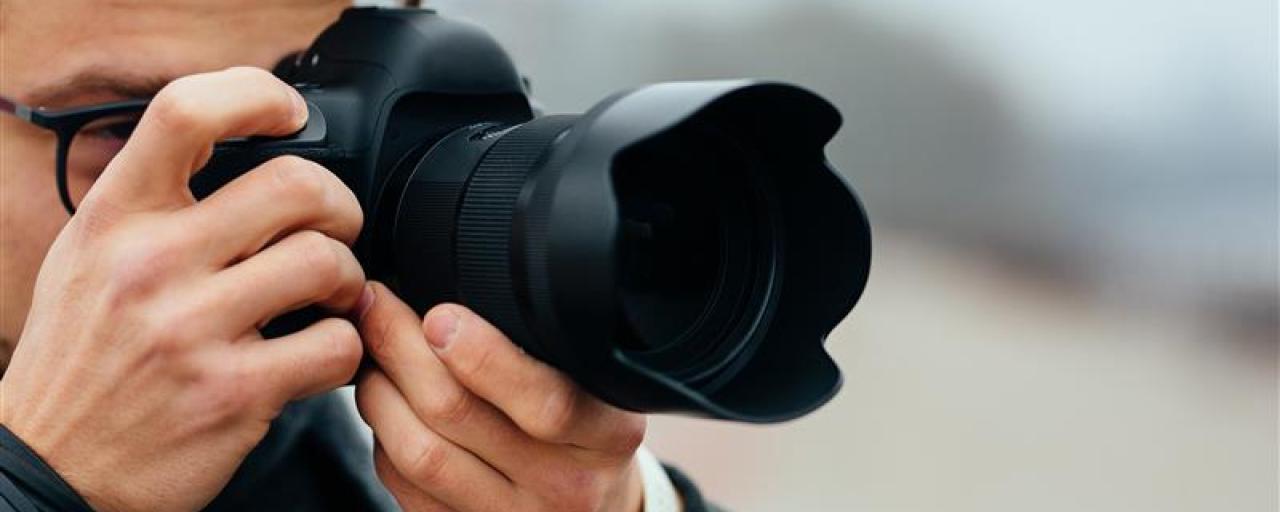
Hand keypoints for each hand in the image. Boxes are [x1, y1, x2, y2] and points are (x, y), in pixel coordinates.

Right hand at [0, 67, 365, 510]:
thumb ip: (151, 204)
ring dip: (347, 281)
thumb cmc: (80, 362)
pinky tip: (318, 355)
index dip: (257, 97)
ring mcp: (192, 331)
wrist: (49, 471)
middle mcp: (150, 265)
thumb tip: (235, 148)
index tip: (289, 117)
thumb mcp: (87, 260)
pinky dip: (346, 349)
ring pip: (328, 263)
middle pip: (295, 185)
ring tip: (326, 300)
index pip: (187, 113)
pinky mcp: (234, 393)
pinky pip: (337, 345)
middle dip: (338, 207)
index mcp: (114, 220)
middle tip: (333, 232)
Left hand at [355, 284, 647, 511]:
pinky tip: (386, 404)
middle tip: (375, 303)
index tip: (440, 314)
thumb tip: (457, 295)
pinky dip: (383, 437)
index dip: (483, 356)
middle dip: (402, 349)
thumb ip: (552, 352)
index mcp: (608, 435)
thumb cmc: (591, 434)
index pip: (547, 401)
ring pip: (420, 453)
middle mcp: (565, 485)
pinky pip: (405, 487)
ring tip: (371, 352)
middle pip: (459, 417)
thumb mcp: (602, 389)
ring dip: (380, 392)